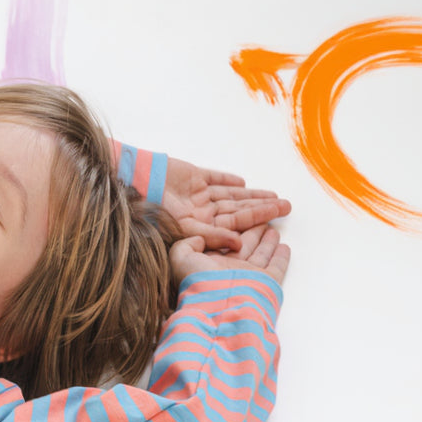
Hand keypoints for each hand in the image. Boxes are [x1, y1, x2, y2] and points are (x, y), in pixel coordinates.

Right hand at [162, 159, 290, 251]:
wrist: (135, 183)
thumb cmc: (155, 210)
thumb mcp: (186, 229)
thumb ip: (214, 235)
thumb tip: (240, 244)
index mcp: (199, 226)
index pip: (235, 223)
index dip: (257, 220)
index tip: (278, 217)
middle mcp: (200, 212)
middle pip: (237, 210)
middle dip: (261, 208)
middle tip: (286, 206)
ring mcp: (196, 194)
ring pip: (230, 195)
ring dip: (250, 195)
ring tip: (273, 196)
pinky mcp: (191, 177)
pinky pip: (213, 179)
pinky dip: (226, 180)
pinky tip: (241, 181)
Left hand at [170, 224, 290, 285]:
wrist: (219, 306)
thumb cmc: (198, 282)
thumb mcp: (180, 257)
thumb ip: (187, 243)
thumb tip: (199, 239)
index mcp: (210, 262)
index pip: (222, 239)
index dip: (231, 227)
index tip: (238, 212)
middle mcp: (229, 268)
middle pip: (244, 243)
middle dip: (253, 229)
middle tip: (262, 215)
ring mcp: (248, 276)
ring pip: (260, 253)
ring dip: (267, 240)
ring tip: (274, 226)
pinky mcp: (266, 282)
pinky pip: (276, 267)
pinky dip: (280, 257)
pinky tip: (284, 246)